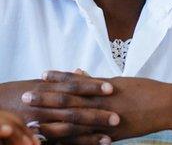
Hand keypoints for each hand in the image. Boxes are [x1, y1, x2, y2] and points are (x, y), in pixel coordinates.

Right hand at [0, 72, 118, 143]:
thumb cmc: (17, 93)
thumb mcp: (38, 83)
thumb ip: (60, 80)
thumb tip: (81, 71)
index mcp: (44, 89)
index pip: (73, 87)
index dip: (92, 87)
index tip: (111, 88)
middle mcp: (42, 106)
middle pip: (73, 111)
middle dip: (95, 115)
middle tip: (117, 117)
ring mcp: (39, 123)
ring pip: (67, 129)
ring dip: (88, 134)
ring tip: (109, 136)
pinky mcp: (36, 137)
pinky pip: (57, 143)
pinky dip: (75, 144)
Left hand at [43, 74, 171, 140]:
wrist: (167, 106)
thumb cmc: (146, 90)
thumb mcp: (122, 82)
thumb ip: (98, 81)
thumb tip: (77, 74)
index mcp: (107, 89)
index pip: (78, 84)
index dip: (58, 80)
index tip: (41, 76)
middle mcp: (105, 105)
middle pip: (71, 103)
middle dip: (47, 102)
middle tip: (27, 98)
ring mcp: (108, 122)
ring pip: (75, 125)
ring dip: (53, 125)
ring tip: (34, 125)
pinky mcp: (113, 136)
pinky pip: (88, 140)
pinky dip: (72, 142)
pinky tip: (58, 143)